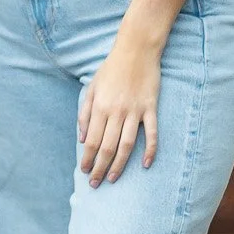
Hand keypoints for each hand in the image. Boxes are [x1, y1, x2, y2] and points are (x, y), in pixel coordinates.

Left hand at [78, 34, 160, 185]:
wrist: (136, 49)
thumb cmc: (111, 68)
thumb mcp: (92, 87)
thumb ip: (85, 113)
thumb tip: (82, 138)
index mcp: (100, 107)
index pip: (92, 141)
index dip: (88, 159)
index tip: (85, 172)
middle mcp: (116, 111)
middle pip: (107, 147)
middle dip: (100, 168)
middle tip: (96, 184)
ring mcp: (135, 111)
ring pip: (126, 145)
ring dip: (119, 165)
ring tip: (113, 179)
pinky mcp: (151, 108)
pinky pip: (152, 133)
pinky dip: (150, 150)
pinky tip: (147, 164)